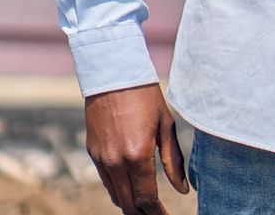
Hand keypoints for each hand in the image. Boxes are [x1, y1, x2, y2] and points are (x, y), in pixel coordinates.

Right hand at [84, 83, 188, 212]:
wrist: (113, 73)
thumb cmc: (146, 95)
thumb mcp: (165, 124)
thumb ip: (173, 160)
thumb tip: (183, 190)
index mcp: (138, 155)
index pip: (147, 198)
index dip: (157, 213)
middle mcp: (117, 161)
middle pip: (129, 204)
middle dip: (144, 214)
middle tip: (157, 214)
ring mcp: (101, 158)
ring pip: (115, 196)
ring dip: (130, 204)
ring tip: (146, 206)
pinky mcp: (92, 152)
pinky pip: (106, 181)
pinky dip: (118, 189)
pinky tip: (130, 187)